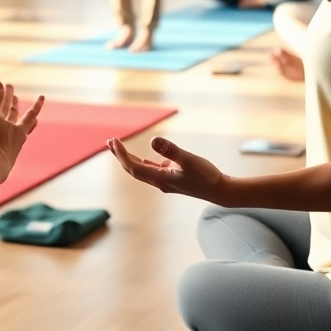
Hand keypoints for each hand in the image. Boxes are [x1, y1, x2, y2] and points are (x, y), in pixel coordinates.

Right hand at [0, 82, 43, 172]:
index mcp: (19, 130)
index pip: (31, 113)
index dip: (37, 105)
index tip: (43, 97)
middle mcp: (17, 139)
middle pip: (18, 120)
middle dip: (15, 107)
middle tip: (14, 97)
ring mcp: (10, 149)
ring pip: (15, 133)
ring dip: (13, 123)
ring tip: (17, 120)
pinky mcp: (3, 157)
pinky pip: (6, 142)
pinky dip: (5, 136)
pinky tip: (4, 140)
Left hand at [108, 135, 230, 202]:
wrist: (221, 191)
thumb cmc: (207, 176)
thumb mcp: (189, 160)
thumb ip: (171, 150)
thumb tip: (153, 140)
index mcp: (160, 179)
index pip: (134, 167)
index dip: (122, 155)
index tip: (114, 142)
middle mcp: (159, 182)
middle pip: (133, 169)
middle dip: (120, 156)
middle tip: (110, 141)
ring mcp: (165, 182)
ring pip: (141, 170)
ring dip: (129, 159)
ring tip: (118, 147)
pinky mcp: (172, 179)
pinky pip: (152, 170)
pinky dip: (143, 162)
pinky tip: (143, 158)